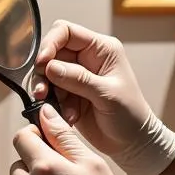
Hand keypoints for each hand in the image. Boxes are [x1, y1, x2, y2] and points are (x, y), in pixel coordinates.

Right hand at [32, 21, 174, 174]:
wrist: (132, 142)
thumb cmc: (130, 114)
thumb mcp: (107, 94)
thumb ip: (79, 79)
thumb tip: (50, 67)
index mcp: (102, 49)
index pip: (66, 32)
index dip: (50, 43)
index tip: (42, 63)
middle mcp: (87, 59)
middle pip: (52, 53)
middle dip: (44, 72)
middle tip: (42, 92)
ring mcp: (77, 77)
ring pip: (47, 74)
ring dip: (47, 91)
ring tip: (56, 107)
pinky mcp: (69, 94)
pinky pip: (50, 93)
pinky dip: (54, 104)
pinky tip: (69, 117)